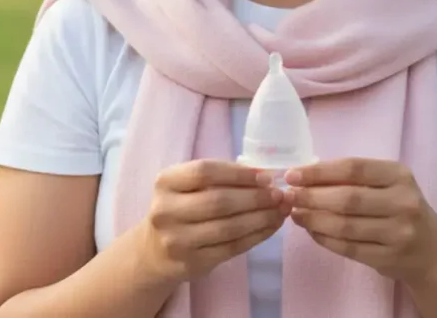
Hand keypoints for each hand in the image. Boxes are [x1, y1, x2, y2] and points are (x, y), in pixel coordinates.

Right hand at [138, 159, 290, 282]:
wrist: (155, 252)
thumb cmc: (181, 208)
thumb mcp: (187, 186)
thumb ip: (219, 178)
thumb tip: (264, 177)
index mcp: (165, 183)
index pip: (205, 172)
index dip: (239, 173)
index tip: (265, 176)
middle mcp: (166, 211)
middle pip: (219, 201)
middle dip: (255, 198)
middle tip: (280, 195)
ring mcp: (177, 240)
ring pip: (229, 228)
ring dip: (261, 218)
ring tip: (281, 210)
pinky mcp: (192, 263)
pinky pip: (232, 248)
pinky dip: (256, 237)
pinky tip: (270, 227)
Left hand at [284, 158, 436, 282]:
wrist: (431, 250)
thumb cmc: (400, 207)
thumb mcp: (387, 184)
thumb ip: (353, 177)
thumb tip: (305, 175)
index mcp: (399, 175)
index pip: (353, 168)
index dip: (319, 172)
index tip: (293, 175)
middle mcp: (403, 202)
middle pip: (347, 198)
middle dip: (312, 197)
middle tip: (289, 197)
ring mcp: (398, 233)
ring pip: (345, 226)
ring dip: (314, 220)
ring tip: (296, 214)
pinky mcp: (389, 258)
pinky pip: (348, 248)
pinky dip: (324, 239)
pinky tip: (312, 231)